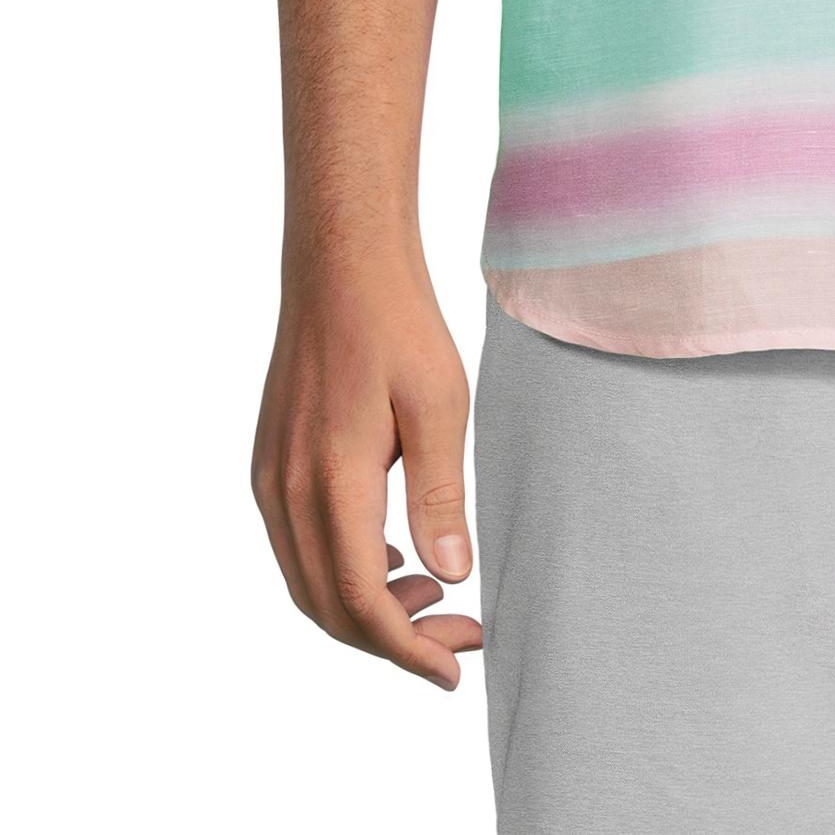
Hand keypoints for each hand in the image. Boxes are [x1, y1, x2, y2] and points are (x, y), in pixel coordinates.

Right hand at [251, 259, 482, 686]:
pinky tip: (394, 559)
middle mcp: (287, 491)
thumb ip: (439, 493)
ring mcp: (271, 479)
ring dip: (366, 610)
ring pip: (309, 583)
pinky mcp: (271, 464)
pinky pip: (298, 548)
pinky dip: (342, 574)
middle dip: (396, 639)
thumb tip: (451, 575)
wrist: (340, 266)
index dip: (408, 649)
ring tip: (436, 602)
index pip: (363, 602)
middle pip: (331, 607)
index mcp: (331, 482)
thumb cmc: (398, 325)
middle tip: (463, 635)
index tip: (455, 669)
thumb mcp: (439, 403)